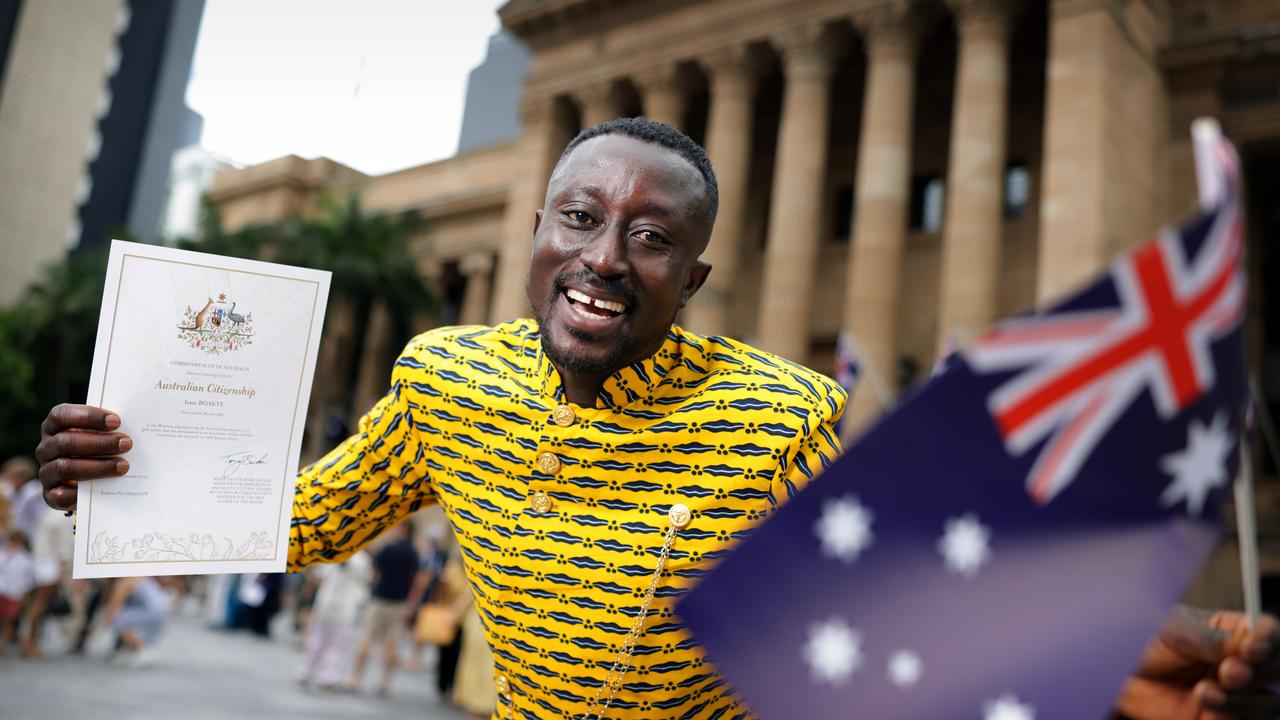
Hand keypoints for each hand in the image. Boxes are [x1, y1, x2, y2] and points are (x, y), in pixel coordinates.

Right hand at [35, 404, 132, 511]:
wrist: (83, 482)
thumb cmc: (95, 449)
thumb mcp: (99, 435)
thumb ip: (108, 429)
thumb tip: (136, 424)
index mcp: (53, 428)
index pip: (61, 416)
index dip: (88, 416)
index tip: (116, 421)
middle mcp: (45, 448)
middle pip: (66, 442)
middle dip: (99, 443)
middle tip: (126, 444)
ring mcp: (46, 472)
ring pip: (65, 467)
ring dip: (97, 466)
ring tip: (123, 466)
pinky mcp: (50, 495)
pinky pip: (61, 495)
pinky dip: (81, 493)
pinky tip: (102, 490)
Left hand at [1116, 605, 1279, 718]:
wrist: (1116, 672)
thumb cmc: (1143, 640)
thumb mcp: (1172, 630)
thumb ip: (1209, 638)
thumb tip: (1245, 642)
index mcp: (1234, 631)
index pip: (1269, 634)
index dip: (1269, 642)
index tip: (1252, 648)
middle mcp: (1242, 663)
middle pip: (1275, 670)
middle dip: (1257, 673)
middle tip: (1229, 670)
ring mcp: (1236, 693)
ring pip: (1267, 703)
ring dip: (1242, 700)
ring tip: (1204, 691)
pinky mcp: (1221, 718)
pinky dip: (1229, 716)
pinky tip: (1204, 703)